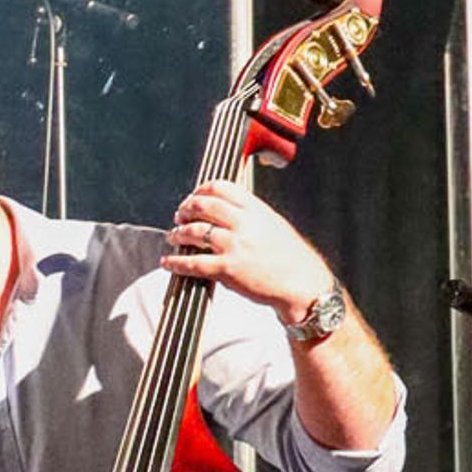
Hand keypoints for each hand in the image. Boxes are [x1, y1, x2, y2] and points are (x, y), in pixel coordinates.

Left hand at [163, 187, 335, 326]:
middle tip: (180, 215)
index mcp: (256, 210)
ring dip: (178, 233)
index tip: (194, 196)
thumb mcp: (273, 225)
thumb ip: (251, 214)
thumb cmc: (290, 258)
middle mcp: (244, 224)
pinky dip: (176, 261)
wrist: (302, 284)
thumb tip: (227, 209)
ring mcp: (234, 246)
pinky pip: (193, 262)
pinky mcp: (227, 269)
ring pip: (194, 232)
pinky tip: (168, 261)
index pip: (221, 187)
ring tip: (174, 236)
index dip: (201, 190)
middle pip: (203, 206)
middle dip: (186, 209)